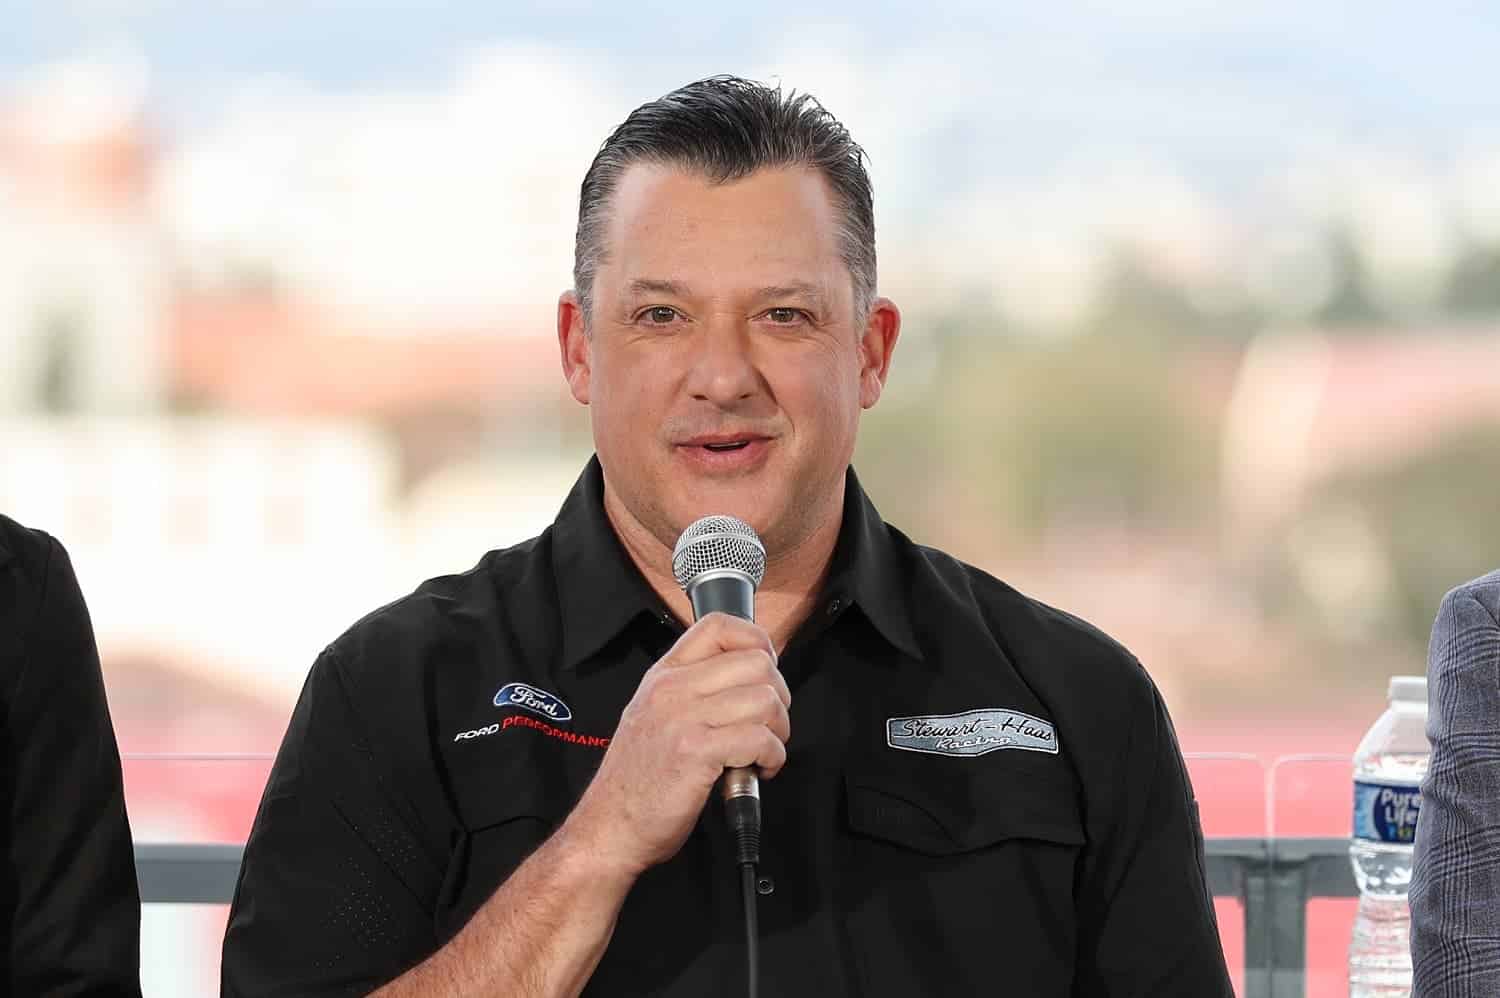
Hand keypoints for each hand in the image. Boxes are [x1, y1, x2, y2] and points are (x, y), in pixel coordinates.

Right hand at [562, 612, 790, 877]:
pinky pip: (759, 738)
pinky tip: (758, 769)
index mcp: (663, 676)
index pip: (719, 625)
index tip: (765, 671)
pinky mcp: (697, 752)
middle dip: (778, 695)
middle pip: (757, 662)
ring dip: (778, 730)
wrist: (610, 827)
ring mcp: (683, 718)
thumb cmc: (637, 781)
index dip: (756, 640)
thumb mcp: (654, 716)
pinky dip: (772, 756)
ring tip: (762, 751)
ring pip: (765, 700)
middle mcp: (672, 689)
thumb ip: (691, 691)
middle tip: (768, 724)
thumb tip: (748, 680)